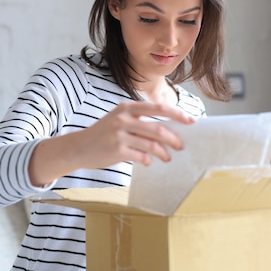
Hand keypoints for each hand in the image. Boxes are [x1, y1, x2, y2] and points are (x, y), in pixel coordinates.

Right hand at [77, 101, 193, 167]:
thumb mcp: (118, 119)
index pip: (158, 108)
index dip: (177, 114)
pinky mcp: (117, 150)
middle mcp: (123, 119)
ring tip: (167, 157)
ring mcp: (120, 134)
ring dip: (163, 153)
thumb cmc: (102, 134)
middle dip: (173, 139)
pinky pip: (141, 156)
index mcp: (127, 108)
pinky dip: (148, 160)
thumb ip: (139, 121)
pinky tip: (148, 162)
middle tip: (181, 146)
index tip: (191, 121)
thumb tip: (166, 132)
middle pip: (158, 128)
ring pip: (151, 144)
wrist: (78, 147)